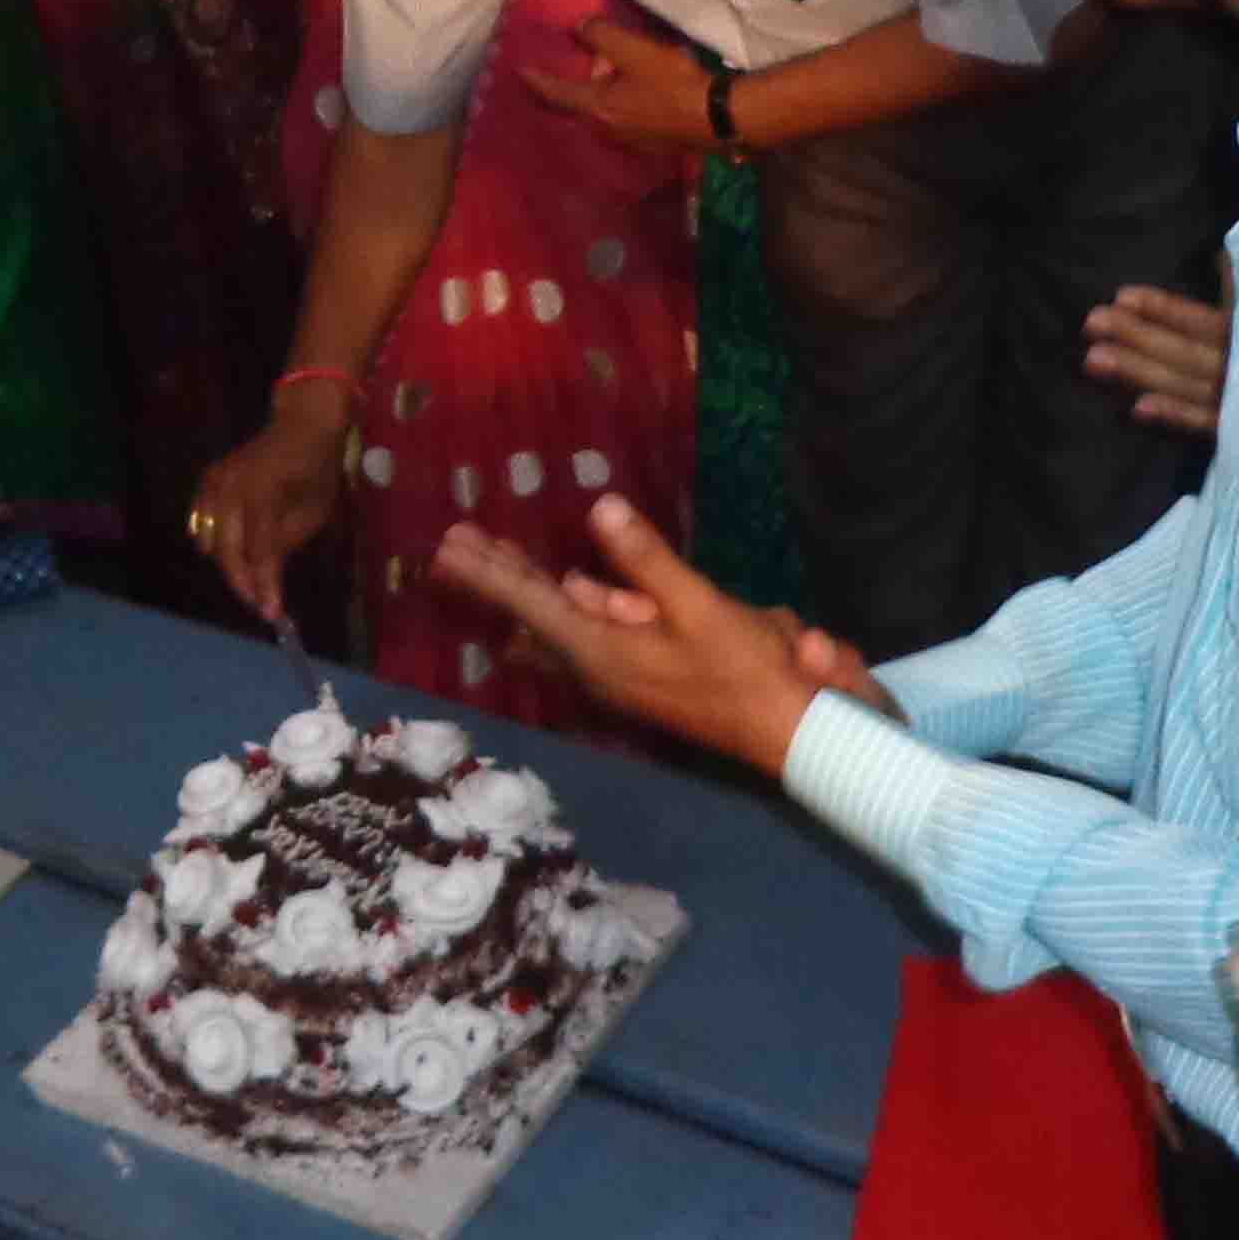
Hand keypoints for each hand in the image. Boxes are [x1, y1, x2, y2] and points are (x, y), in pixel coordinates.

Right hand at [192, 392, 353, 622]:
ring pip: (210, 542)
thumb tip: (264, 581)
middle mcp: (230, 486)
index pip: (259, 551)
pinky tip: (235, 552)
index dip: (264, 585)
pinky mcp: (207, 481)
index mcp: (263, 492)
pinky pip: (201, 525)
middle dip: (243, 582)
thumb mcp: (313, 512)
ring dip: (230, 565)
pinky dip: (214, 544)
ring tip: (252, 579)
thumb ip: (284, 545)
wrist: (301, 426)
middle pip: (227, 551)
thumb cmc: (316, 470)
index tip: (272, 613)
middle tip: (260, 604)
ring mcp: (214, 482)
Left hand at [428, 493, 869, 771]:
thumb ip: (646, 561)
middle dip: (499, 575)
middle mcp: (601, 664)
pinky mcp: (646, 668)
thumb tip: (599, 508)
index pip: (530, 604)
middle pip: (535, 612)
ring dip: (531, 586)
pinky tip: (567, 590)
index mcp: (602, 652)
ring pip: (562, 619)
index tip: (446, 547)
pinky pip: (593, 627)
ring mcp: (622, 669)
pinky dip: (571, 602)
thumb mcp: (699, 607)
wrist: (792, 731)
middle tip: (455, 545)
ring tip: (495, 557)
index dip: (489, 572)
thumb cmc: (746, 672)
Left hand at [510, 21, 723, 155]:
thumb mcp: (633, 50)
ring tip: (611, 75)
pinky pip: (626, 120)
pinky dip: (623, 104)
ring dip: (603, 95)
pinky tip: (639, 93)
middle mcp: (606, 129)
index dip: (538, 80)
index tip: (521, 72)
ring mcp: (630, 140)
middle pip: (582, 104)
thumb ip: (600, 35)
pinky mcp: (651, 143)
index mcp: (596, 107)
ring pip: (605, 113)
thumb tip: (580, 28)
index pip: (557, 93)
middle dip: (577, 85)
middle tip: (578, 65)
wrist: (715, 117)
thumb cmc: (671, 83)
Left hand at [1079, 286, 1225, 433]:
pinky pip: (1202, 423)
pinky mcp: (1237, 432)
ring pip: (1182, 385)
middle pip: (1182, 351)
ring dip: (1138, 371)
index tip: (1122, 298)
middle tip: (1092, 322)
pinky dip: (1172, 414)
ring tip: (1093, 358)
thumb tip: (1207, 264)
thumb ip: (1232, 295)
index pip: (1200, 320)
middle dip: (1136, 335)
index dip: (1164, 309)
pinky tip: (1137, 409)